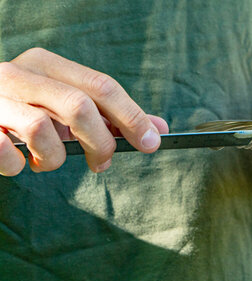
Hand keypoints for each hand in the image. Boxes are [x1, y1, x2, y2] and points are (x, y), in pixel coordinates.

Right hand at [0, 48, 168, 175]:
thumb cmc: (25, 110)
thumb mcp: (66, 107)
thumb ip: (109, 117)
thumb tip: (157, 130)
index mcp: (47, 65)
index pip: (102, 86)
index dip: (132, 116)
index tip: (151, 142)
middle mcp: (20, 74)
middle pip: (79, 106)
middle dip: (100, 142)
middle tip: (103, 163)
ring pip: (40, 130)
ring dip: (53, 158)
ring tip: (46, 161)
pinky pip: (6, 154)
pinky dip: (18, 166)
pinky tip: (19, 162)